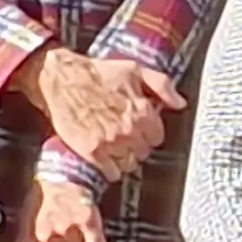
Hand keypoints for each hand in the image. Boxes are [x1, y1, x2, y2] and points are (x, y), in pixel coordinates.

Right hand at [17, 47, 183, 175]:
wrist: (61, 79)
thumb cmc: (97, 72)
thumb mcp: (134, 70)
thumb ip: (162, 86)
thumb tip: (180, 103)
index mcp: (142, 111)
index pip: (157, 137)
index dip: (148, 133)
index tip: (139, 130)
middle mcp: (129, 129)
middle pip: (143, 153)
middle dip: (136, 146)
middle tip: (124, 138)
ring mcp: (110, 142)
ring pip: (129, 164)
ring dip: (123, 159)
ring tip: (114, 149)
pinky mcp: (91, 151)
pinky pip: (110, 172)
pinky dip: (109, 169)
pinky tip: (104, 159)